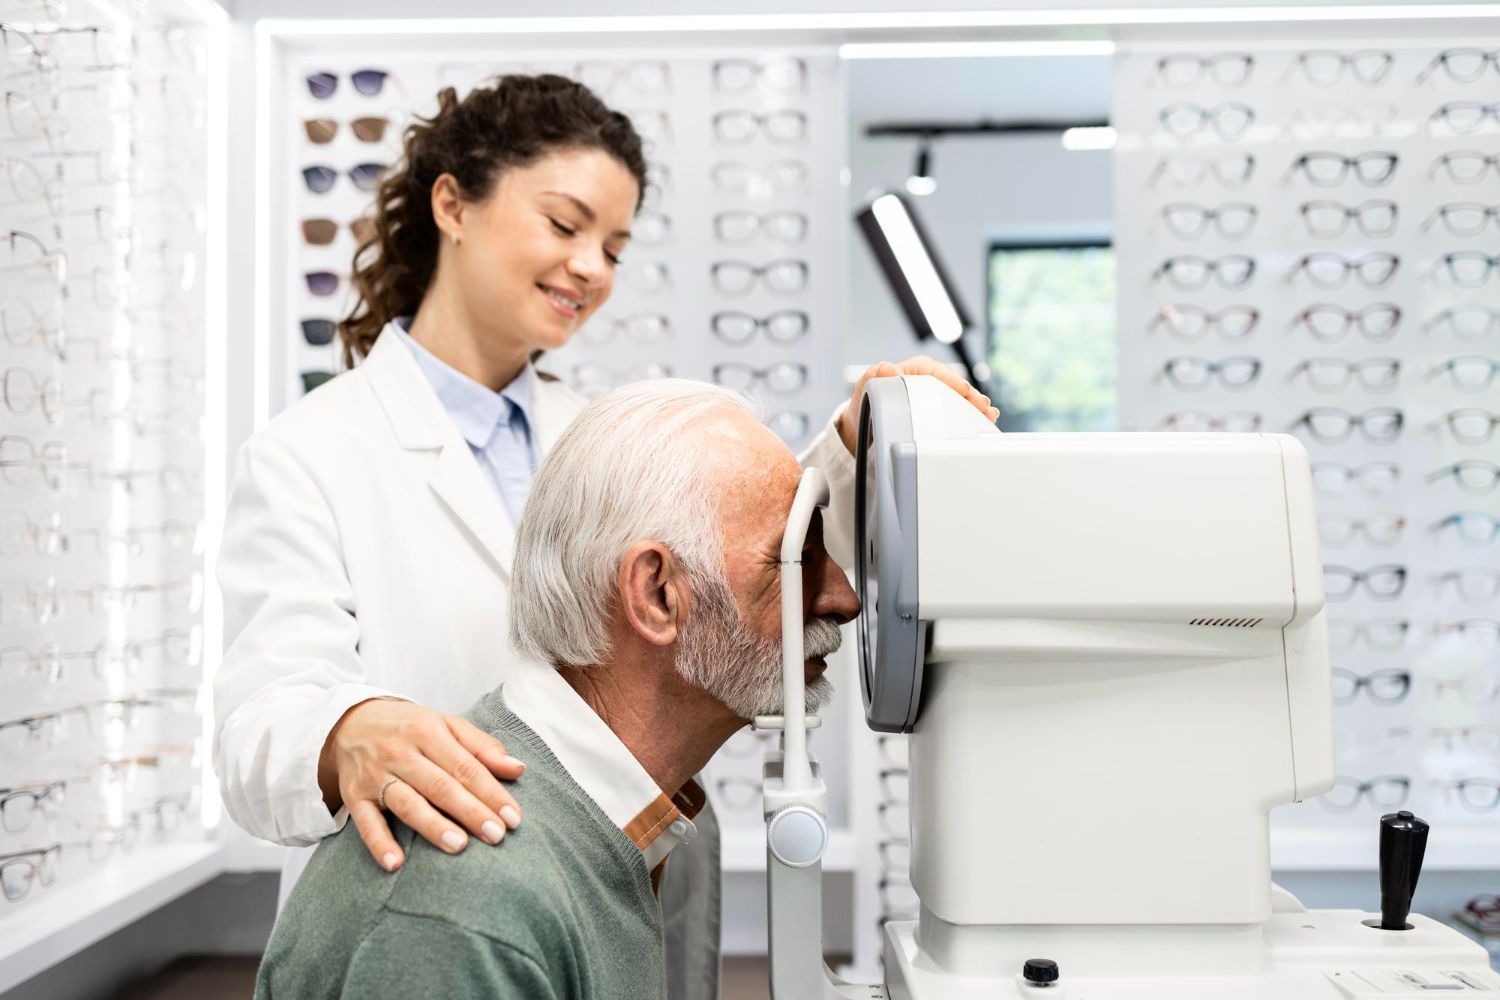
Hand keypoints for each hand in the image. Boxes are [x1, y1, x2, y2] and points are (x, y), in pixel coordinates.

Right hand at [318, 698, 526, 871]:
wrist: (349, 723)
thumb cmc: (409, 728)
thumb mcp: (446, 725)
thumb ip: (482, 747)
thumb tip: (519, 769)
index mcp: (427, 732)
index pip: (465, 766)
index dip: (491, 792)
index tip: (514, 818)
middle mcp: (400, 753)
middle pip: (440, 785)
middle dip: (470, 811)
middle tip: (497, 835)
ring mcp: (375, 775)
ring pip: (407, 803)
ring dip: (432, 825)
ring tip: (458, 845)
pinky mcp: (354, 796)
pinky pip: (366, 822)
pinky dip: (379, 843)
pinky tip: (395, 863)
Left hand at [836, 356, 998, 453]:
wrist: (865, 422)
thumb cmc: (868, 400)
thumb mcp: (867, 386)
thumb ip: (874, 376)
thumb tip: (885, 368)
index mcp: (917, 368)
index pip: (939, 372)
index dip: (954, 382)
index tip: (965, 392)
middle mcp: (932, 380)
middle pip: (956, 386)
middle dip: (972, 397)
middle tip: (983, 407)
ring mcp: (938, 396)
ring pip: (961, 400)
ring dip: (977, 408)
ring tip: (990, 417)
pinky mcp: (941, 411)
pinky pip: (959, 412)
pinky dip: (971, 418)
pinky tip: (985, 424)